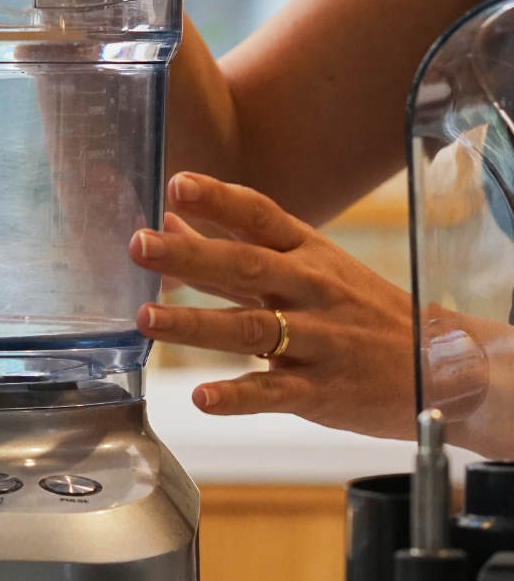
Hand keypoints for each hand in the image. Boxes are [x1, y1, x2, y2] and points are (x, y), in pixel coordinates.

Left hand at [128, 172, 415, 438]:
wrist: (441, 366)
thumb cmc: (359, 308)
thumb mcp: (308, 264)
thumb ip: (235, 243)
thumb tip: (170, 218)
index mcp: (308, 252)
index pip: (260, 215)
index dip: (219, 198)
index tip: (177, 183)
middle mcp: (311, 289)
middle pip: (246, 266)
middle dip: (190, 255)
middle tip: (139, 244)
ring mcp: (318, 339)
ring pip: (250, 328)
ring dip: (194, 324)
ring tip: (146, 319)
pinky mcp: (321, 390)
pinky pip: (275, 392)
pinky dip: (237, 396)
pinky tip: (202, 398)